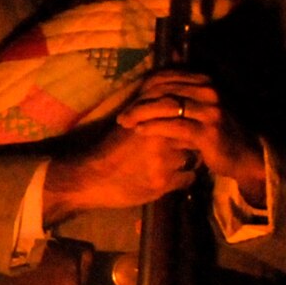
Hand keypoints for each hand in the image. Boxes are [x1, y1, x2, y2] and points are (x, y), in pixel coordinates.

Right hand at [41, 123, 198, 220]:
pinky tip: (169, 178)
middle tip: (181, 147)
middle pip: (193, 137)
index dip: (187, 125)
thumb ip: (151, 112)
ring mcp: (164, 161)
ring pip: (193, 158)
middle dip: (190, 142)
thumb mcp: (129, 123)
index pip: (186, 117)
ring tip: (169, 164)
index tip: (182, 131)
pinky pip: (188, 178)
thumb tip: (175, 101)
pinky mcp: (163, 183)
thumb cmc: (110, 148)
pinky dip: (182, 179)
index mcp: (151, 118)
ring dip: (185, 161)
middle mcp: (160, 137)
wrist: (91, 178)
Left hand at [113, 69, 266, 202]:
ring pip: (166, 106)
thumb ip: (180, 98)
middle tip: (121, 117)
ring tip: (125, 123)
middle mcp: (209, 91)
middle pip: (164, 90)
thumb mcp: (199, 111)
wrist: (246, 155)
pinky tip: (140, 131)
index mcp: (205, 82)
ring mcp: (210, 110)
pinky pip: (174, 126)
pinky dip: (154, 127)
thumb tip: (154, 86)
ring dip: (141, 114)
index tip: (127, 102)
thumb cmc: (218, 133)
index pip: (167, 78)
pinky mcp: (208, 131)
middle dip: (139, 103)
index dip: (144, 89)